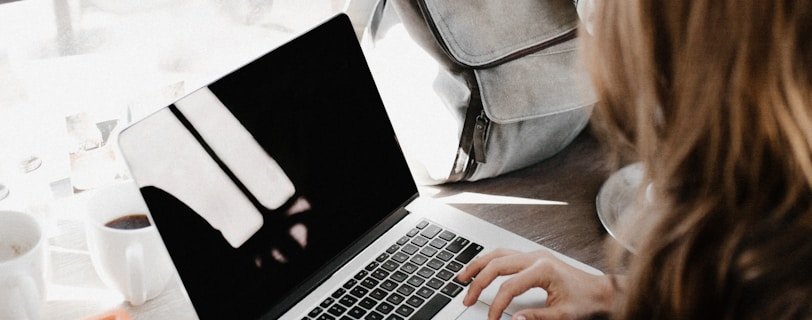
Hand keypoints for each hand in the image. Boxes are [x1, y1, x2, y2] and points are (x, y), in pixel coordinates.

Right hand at [457, 249, 615, 319]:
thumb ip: (536, 318)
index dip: (497, 305)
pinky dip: (490, 261)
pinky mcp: (534, 258)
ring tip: (462, 277)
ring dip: (478, 265)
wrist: (602, 292)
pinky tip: (481, 268)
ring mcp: (534, 255)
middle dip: (478, 282)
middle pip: (496, 264)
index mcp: (543, 269)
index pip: (509, 286)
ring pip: (498, 254)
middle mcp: (536, 257)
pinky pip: (505, 254)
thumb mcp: (563, 315)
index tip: (493, 319)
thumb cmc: (587, 301)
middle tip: (466, 298)